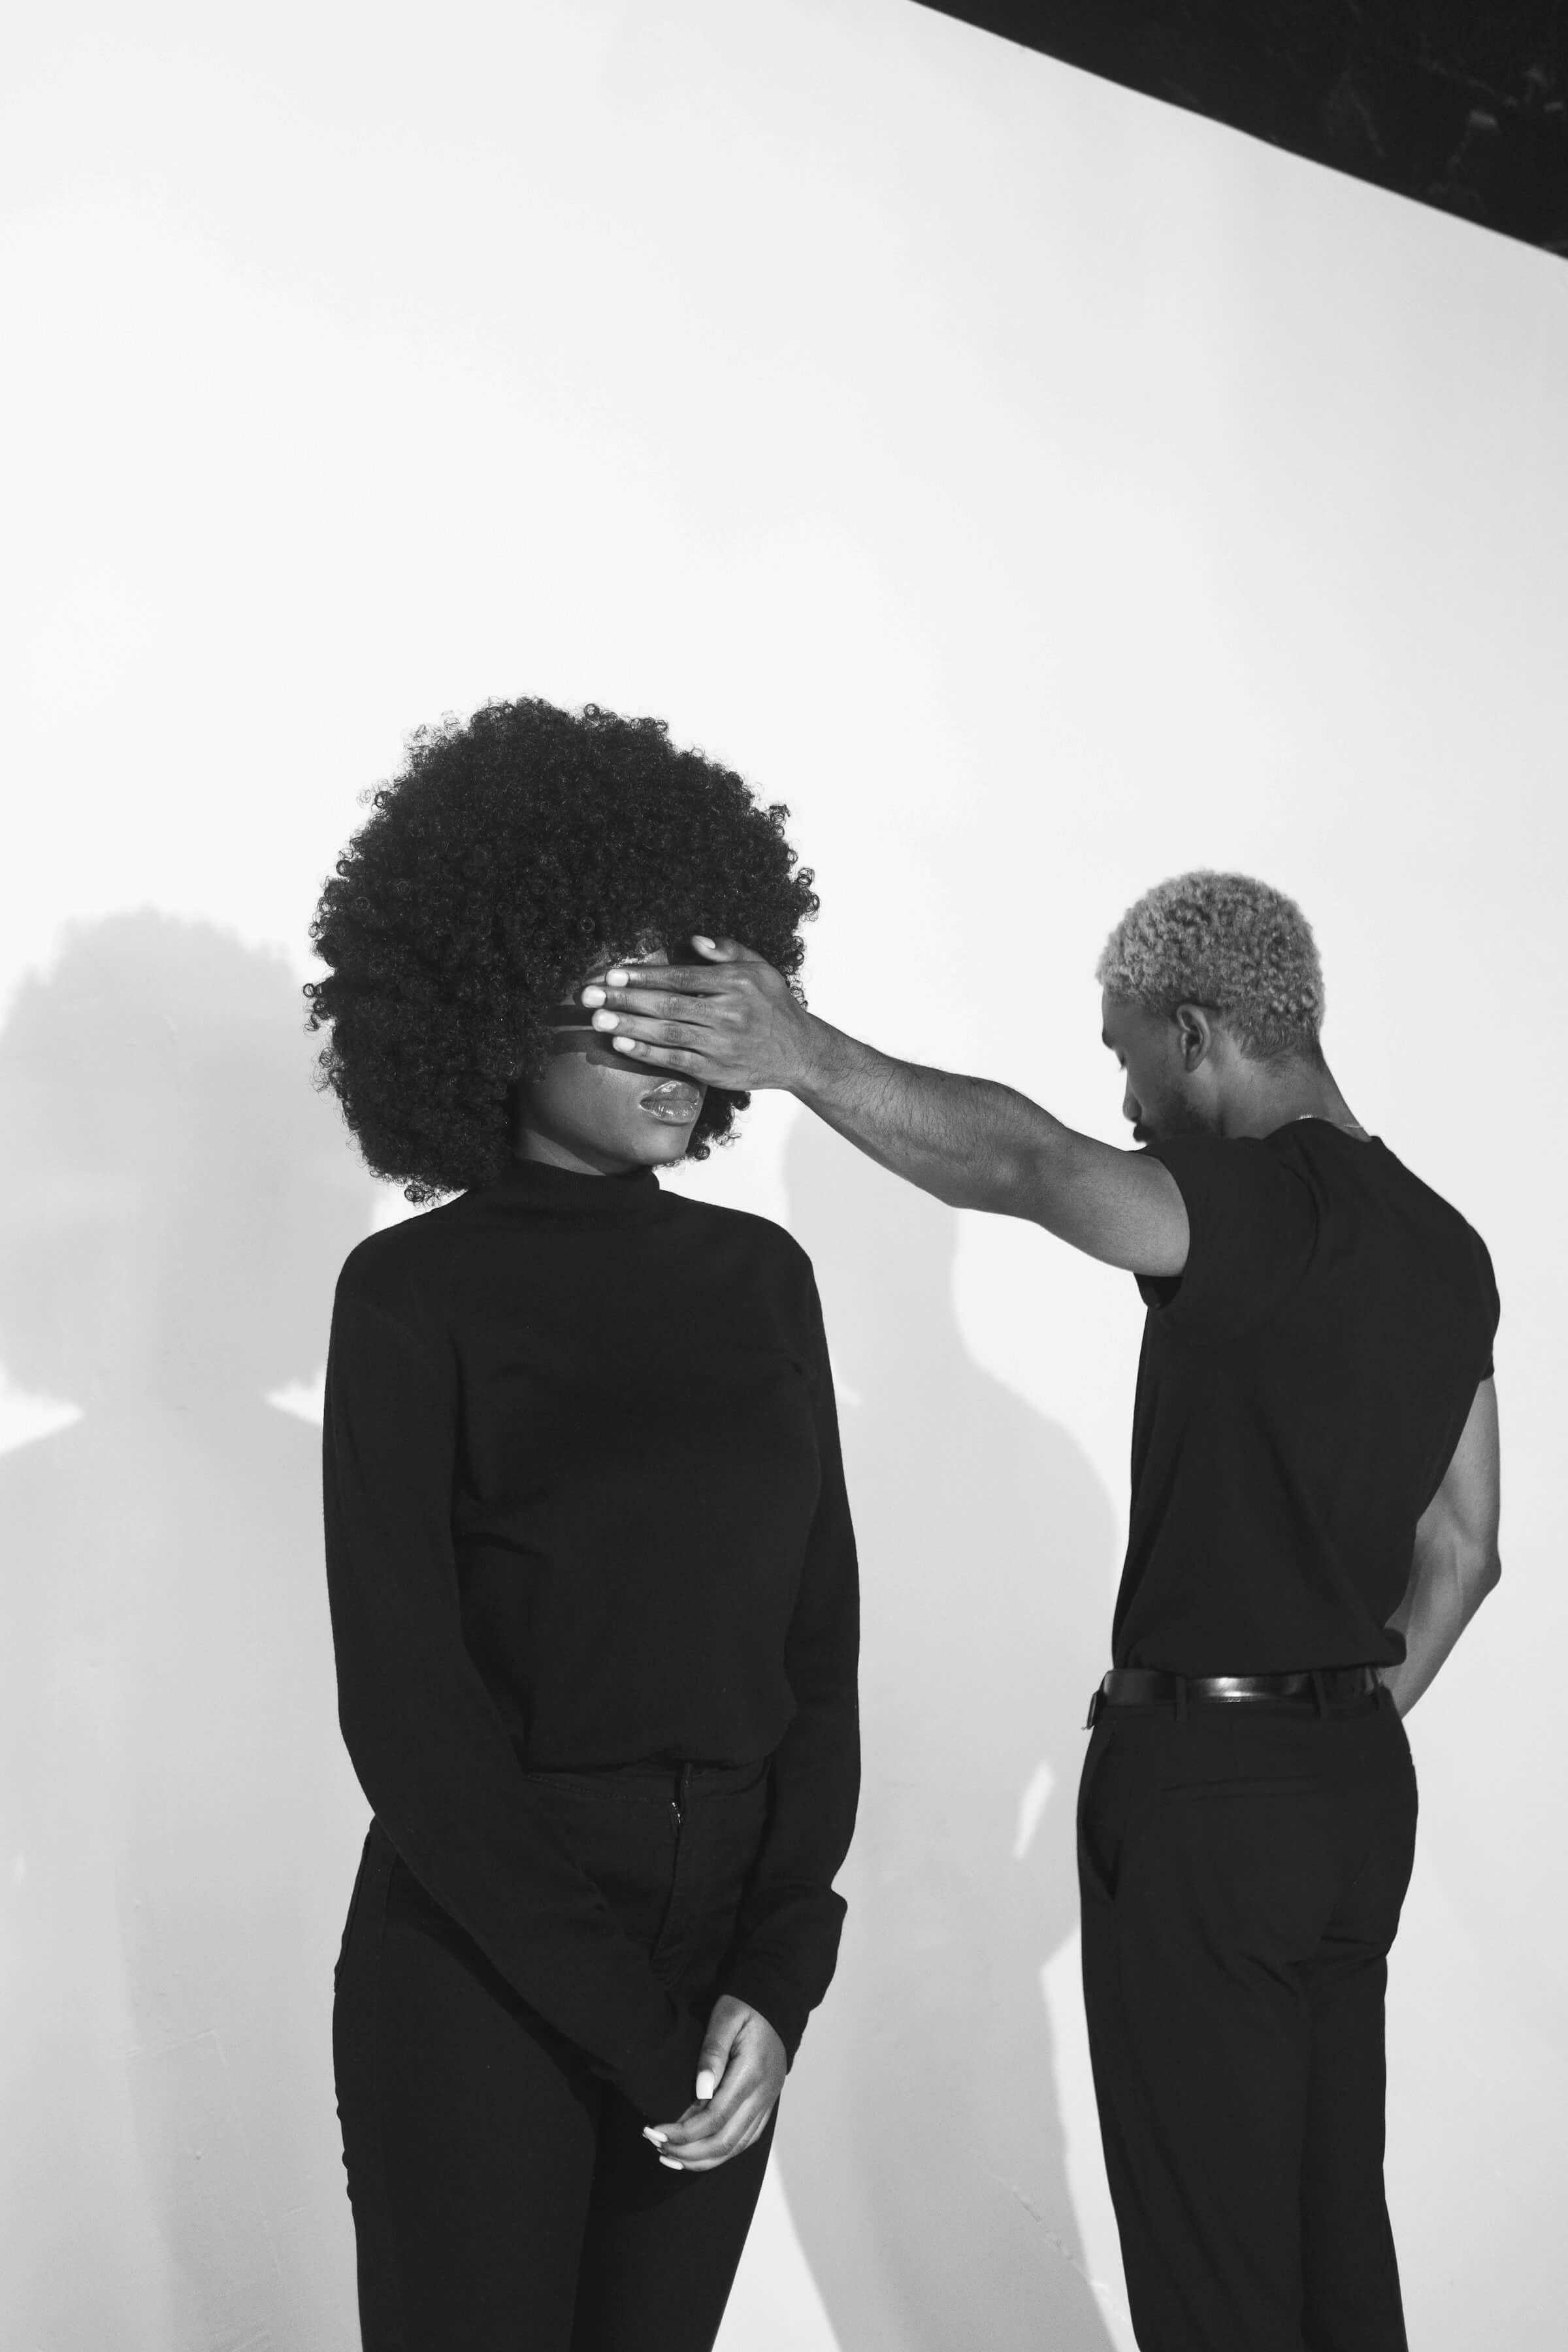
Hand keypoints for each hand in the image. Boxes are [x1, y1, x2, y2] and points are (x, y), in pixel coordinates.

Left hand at [578, 937, 818, 1092]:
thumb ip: (727, 951)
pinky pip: (674, 1060)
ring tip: (596, 1019)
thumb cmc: (774, 1005)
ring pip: (666, 1033)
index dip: (644, 975)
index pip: (681, 977)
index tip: (612, 973)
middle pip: (667, 1005)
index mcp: (736, 983)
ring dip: (628, 1026)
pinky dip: (646, 1053)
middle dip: (625, 999)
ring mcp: (721, 1044)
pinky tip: (621, 1044)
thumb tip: (694, 941)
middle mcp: (728, 1013)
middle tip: (588, 996)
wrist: (799, 1053)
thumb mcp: (760, 969)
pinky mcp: (715, 1071)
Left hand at [641, 1994, 784, 2172]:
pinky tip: (696, 2154)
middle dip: (687, 2151)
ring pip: (734, 2148)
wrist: (775, 2004)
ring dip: (701, 2159)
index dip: (684, 2132)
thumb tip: (700, 2091)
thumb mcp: (725, 2017)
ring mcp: (766, 2104)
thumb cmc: (746, 2007)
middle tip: (656, 2145)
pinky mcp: (764, 2107)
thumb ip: (713, 2052)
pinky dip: (719, 2154)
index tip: (656, 2131)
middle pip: (724, 2142)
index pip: (715, 2118)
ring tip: (669, 2156)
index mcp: (752, 2074)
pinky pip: (743, 2141)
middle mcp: (762, 2096)